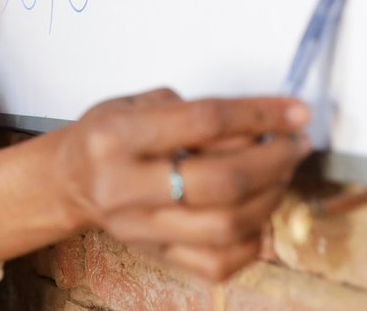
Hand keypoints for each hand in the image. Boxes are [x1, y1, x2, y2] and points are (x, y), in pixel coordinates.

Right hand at [56, 88, 310, 280]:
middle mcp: (125, 185)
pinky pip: (218, 264)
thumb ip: (195, 113)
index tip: (294, 112)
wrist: (71, 179)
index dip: (259, 114)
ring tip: (281, 174)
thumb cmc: (108, 135)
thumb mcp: (140, 103)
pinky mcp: (155, 256)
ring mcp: (140, 228)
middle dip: (273, 161)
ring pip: (226, 226)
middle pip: (220, 181)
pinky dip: (252, 241)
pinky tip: (259, 214)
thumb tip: (258, 129)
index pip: (203, 122)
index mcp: (117, 135)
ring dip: (270, 198)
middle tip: (294, 145)